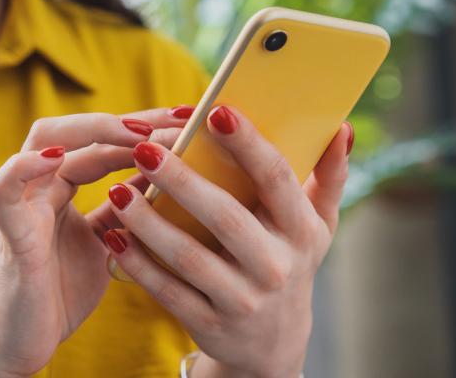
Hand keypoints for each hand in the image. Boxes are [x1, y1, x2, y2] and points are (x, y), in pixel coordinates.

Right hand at [0, 107, 190, 376]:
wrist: (22, 345)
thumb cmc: (64, 290)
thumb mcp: (110, 240)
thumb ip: (128, 206)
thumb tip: (168, 174)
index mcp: (65, 185)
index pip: (106, 140)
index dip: (146, 126)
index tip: (189, 119)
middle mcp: (44, 184)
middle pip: (80, 129)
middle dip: (130, 120)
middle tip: (178, 118)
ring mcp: (24, 203)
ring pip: (45, 140)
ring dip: (94, 130)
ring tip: (139, 132)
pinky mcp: (10, 232)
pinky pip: (4, 189)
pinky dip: (26, 167)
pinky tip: (58, 157)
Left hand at [104, 105, 351, 377]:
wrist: (274, 343)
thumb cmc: (292, 260)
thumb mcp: (319, 224)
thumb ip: (330, 175)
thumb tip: (342, 128)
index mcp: (301, 230)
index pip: (276, 179)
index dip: (248, 144)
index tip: (217, 111)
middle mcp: (276, 266)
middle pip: (226, 216)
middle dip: (183, 180)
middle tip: (144, 148)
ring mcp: (243, 300)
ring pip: (189, 257)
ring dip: (149, 222)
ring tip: (117, 190)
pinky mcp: (211, 325)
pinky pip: (168, 292)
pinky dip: (138, 264)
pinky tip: (113, 236)